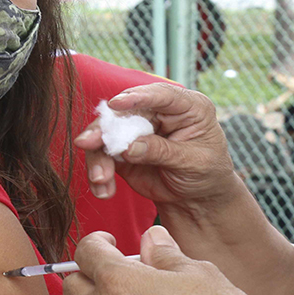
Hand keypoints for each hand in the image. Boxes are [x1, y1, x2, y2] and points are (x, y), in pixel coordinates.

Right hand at [74, 83, 239, 210]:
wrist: (197, 200)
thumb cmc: (206, 174)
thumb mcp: (193, 162)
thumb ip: (161, 151)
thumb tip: (127, 147)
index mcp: (187, 107)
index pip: (162, 95)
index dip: (138, 97)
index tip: (116, 104)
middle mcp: (159, 112)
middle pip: (125, 112)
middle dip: (105, 130)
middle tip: (87, 143)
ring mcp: (138, 129)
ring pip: (107, 133)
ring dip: (98, 156)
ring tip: (101, 179)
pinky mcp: (122, 149)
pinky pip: (102, 154)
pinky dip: (99, 172)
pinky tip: (104, 190)